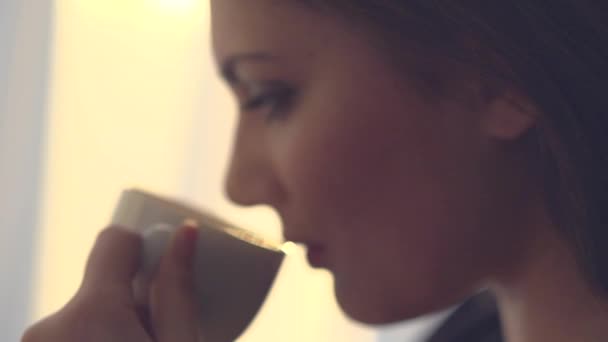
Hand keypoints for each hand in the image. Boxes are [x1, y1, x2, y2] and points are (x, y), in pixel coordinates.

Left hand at [22, 225, 203, 341]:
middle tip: (158, 335)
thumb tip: (186, 234)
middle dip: (133, 299)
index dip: (144, 247)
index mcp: (92, 316)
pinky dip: (97, 337)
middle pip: (104, 283)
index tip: (163, 268)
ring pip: (89, 312)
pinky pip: (73, 333)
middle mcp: (51, 327)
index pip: (114, 241)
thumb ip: (178, 291)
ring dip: (115, 324)